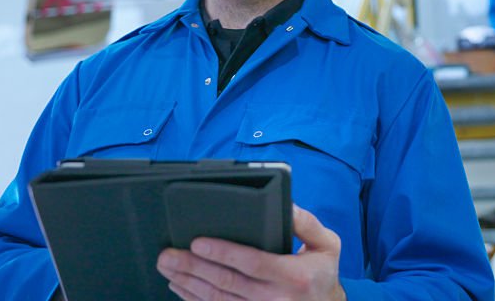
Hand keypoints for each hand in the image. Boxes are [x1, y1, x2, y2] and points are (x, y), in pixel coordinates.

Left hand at [157, 205, 345, 300]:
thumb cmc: (323, 272)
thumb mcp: (327, 243)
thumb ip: (305, 222)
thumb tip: (284, 204)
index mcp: (293, 275)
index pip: (251, 262)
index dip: (223, 252)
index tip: (198, 243)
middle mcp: (275, 299)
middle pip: (226, 282)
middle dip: (193, 267)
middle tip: (168, 255)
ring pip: (217, 300)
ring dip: (188, 284)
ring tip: (168, 268)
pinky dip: (195, 300)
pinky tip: (180, 288)